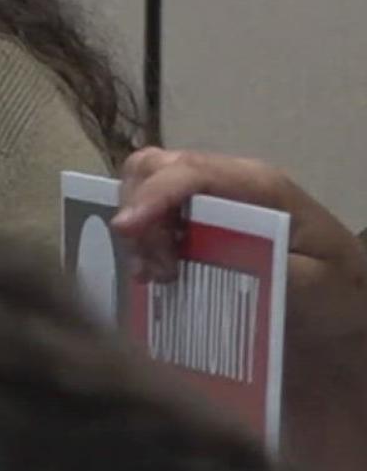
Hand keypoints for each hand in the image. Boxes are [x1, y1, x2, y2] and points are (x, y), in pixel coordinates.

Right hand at [111, 148, 366, 345]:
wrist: (350, 304)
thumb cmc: (336, 290)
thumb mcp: (312, 281)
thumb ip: (258, 259)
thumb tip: (199, 249)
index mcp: (258, 185)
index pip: (190, 172)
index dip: (152, 195)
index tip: (125, 229)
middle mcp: (227, 181)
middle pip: (155, 167)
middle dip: (138, 211)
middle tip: (153, 266)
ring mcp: (209, 198)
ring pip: (143, 187)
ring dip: (138, 231)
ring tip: (157, 275)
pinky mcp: (196, 220)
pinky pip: (150, 215)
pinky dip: (140, 242)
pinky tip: (154, 274)